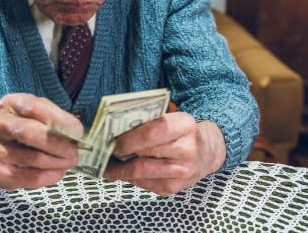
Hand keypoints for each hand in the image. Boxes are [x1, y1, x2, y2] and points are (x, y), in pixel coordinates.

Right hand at [0, 93, 83, 191]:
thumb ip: (57, 121)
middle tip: (74, 152)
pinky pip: (25, 177)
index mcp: (10, 104)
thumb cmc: (28, 130)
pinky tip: (57, 173)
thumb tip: (76, 133)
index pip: (34, 107)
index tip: (77, 131)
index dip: (59, 120)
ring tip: (69, 162)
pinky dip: (46, 177)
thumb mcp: (41, 116)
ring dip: (56, 162)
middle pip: (29, 133)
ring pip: (31, 158)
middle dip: (57, 144)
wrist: (1, 151)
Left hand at [103, 112, 225, 195]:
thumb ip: (148, 121)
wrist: (205, 153)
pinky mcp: (172, 189)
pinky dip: (129, 177)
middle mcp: (187, 150)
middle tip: (101, 152)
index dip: (130, 137)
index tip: (112, 139)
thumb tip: (114, 131)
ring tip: (105, 165)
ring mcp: (181, 173)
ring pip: (141, 172)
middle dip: (119, 154)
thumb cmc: (181, 133)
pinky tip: (121, 171)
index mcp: (186, 125)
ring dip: (118, 170)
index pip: (155, 130)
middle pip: (144, 153)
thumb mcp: (172, 118)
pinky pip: (143, 184)